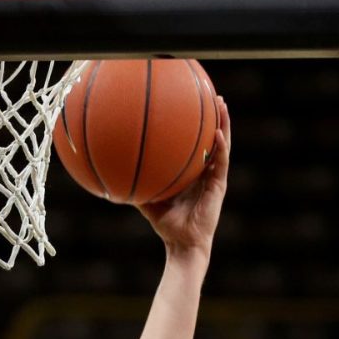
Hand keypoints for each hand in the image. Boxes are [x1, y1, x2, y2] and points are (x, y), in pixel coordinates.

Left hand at [138, 96, 230, 258]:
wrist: (182, 243)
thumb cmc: (167, 225)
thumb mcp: (149, 202)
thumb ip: (138, 188)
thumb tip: (115, 178)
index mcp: (193, 174)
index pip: (198, 145)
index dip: (198, 127)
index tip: (194, 106)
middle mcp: (206, 172)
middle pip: (214, 138)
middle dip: (215, 117)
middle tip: (213, 95)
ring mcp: (214, 178)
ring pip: (223, 145)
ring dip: (224, 123)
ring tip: (221, 104)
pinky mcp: (219, 186)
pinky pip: (221, 162)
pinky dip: (221, 147)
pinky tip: (218, 132)